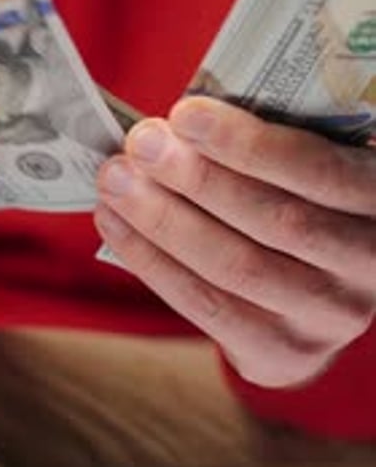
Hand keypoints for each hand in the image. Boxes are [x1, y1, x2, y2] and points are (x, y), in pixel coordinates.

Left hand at [95, 96, 375, 387]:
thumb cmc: (300, 197)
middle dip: (196, 179)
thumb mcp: (309, 162)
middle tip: (140, 143)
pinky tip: (115, 222)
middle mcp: (367, 266)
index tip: (184, 114)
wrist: (317, 290)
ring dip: (163, 218)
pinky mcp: (282, 353)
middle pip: (273, 221)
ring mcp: (327, 318)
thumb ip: (268, 142)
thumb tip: (176, 123)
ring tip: (116, 180)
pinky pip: (207, 306)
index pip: (318, 171)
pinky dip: (152, 261)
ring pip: (235, 266)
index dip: (248, 144)